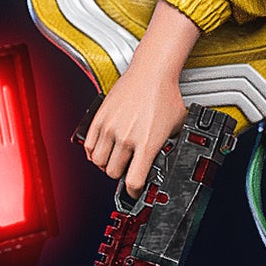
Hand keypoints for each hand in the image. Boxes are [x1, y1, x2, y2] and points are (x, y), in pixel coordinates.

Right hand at [82, 1, 200, 196]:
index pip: (133, 181)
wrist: (152, 73)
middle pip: (114, 173)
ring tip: (114, 160)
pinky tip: (102, 151)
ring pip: (98, 162)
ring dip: (106, 165)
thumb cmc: (165, 96)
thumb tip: (170, 158)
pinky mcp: (100, 118)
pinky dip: (93, 153)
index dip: (134, 191)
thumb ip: (171, 145)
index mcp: (147, 143)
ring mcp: (111, 127)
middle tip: (126, 170)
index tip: (135, 191)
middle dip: (120, 175)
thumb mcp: (177, 127)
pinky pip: (89, 146)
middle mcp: (127, 137)